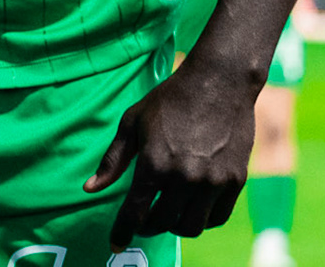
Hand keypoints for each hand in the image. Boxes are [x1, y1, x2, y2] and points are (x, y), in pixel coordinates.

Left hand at [85, 56, 255, 245]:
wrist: (219, 82)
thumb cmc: (169, 99)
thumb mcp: (132, 123)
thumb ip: (112, 160)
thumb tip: (89, 188)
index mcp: (153, 164)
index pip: (134, 213)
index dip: (122, 232)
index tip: (116, 243)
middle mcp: (183, 178)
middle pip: (162, 225)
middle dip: (147, 227)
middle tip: (143, 219)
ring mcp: (213, 182)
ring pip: (190, 227)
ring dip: (174, 226)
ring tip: (167, 212)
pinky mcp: (235, 181)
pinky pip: (216, 218)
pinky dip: (201, 219)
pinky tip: (190, 207)